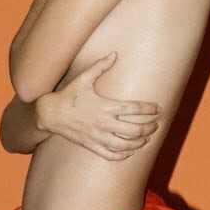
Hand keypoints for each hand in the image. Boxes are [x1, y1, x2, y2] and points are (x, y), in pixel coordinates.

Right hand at [37, 53, 160, 161]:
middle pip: (134, 130)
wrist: (50, 114)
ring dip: (139, 143)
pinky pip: (110, 155)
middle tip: (155, 125)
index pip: (134, 109)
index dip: (149, 109)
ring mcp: (98, 136)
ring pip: (125, 145)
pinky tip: (129, 152)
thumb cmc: (69, 95)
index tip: (158, 109)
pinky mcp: (92, 146)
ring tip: (146, 139)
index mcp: (105, 106)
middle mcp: (104, 123)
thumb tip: (114, 54)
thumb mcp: (84, 78)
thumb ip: (100, 66)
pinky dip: (122, 156)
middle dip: (149, 128)